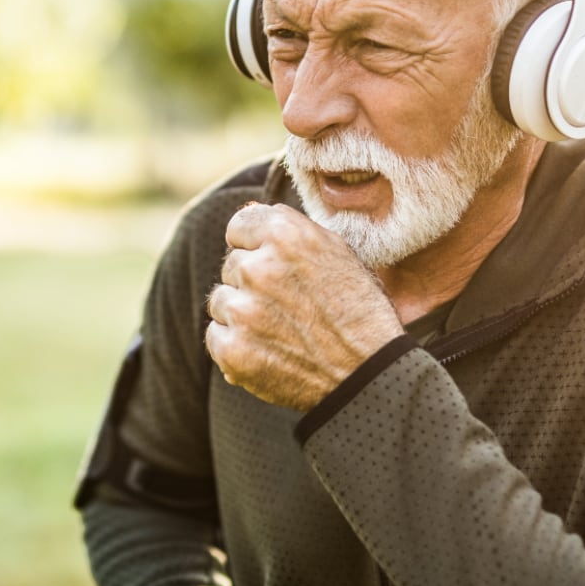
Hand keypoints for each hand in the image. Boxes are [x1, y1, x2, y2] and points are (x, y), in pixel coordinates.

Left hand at [204, 203, 405, 410]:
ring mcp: (242, 311)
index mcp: (285, 234)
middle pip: (232, 266)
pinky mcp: (232, 350)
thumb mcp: (336, 252)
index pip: (238, 227)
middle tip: (290, 307)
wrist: (368, 374)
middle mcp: (258, 268)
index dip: (256, 246)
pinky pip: (215, 336)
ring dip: (243, 314)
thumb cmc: (358, 310)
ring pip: (221, 301)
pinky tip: (269, 351)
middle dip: (253, 283)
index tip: (274, 266)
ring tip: (282, 331)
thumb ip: (289, 228)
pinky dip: (236, 345)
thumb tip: (246, 211)